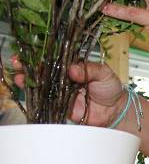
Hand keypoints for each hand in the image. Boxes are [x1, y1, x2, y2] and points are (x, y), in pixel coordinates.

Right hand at [8, 55, 127, 127]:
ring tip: (18, 75)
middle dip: (29, 66)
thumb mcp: (104, 73)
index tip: (30, 51)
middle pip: (44, 70)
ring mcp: (61, 92)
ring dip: (28, 79)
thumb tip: (71, 69)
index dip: (42, 54)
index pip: (55, 58)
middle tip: (18, 62)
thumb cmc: (111, 88)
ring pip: (42, 84)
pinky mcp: (62, 106)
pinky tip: (27, 89)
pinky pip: (47, 101)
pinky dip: (36, 96)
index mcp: (73, 66)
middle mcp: (64, 78)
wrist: (116, 111)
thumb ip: (89, 70)